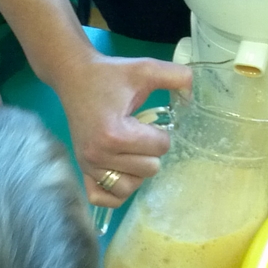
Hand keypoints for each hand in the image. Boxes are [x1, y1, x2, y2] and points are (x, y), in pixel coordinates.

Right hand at [52, 49, 192, 207]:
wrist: (75, 76)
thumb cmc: (111, 74)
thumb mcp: (147, 68)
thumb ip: (178, 76)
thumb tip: (192, 98)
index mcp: (115, 134)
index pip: (160, 148)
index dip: (161, 132)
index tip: (146, 119)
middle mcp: (98, 155)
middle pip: (149, 169)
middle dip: (151, 150)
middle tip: (138, 132)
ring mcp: (88, 166)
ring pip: (129, 188)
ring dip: (137, 171)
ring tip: (131, 150)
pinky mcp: (82, 170)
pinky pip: (102, 198)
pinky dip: (117, 190)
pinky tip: (122, 170)